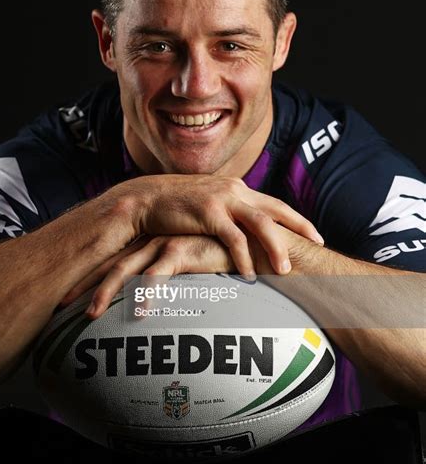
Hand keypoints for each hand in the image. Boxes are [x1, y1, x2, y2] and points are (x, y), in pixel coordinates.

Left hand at [61, 231, 274, 317]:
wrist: (260, 242)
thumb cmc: (225, 257)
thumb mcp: (194, 265)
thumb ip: (176, 274)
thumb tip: (158, 301)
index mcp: (153, 240)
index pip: (115, 258)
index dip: (91, 275)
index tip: (69, 295)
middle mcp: (155, 238)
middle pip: (111, 260)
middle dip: (85, 282)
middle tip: (60, 304)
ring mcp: (168, 241)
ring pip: (127, 267)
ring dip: (105, 292)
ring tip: (89, 315)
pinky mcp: (185, 248)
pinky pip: (159, 273)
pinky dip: (146, 293)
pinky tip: (138, 313)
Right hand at [115, 174, 323, 277]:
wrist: (146, 199)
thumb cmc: (177, 208)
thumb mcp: (209, 206)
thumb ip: (228, 213)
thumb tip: (243, 230)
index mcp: (238, 189)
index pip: (274, 204)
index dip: (296, 219)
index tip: (315, 235)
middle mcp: (235, 190)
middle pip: (276, 209)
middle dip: (300, 227)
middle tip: (318, 245)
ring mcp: (222, 200)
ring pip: (260, 224)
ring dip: (275, 247)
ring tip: (286, 270)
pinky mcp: (207, 213)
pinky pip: (233, 238)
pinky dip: (244, 257)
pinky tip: (250, 274)